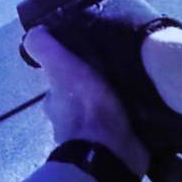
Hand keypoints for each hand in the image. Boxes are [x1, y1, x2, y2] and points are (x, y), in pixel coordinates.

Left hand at [23, 25, 149, 174]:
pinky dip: (131, 119)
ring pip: (103, 112)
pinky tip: (145, 108)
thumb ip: (45, 48)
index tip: (94, 55)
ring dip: (116, 102)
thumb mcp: (61, 67)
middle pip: (83, 96)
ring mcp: (93, 137)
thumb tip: (36, 30)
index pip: (62, 80)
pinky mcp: (117, 148)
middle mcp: (69, 121)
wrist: (110, 151)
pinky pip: (124, 127)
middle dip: (98, 85)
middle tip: (121, 69)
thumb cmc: (85, 105)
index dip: (74, 66)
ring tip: (137, 87)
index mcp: (56, 102)